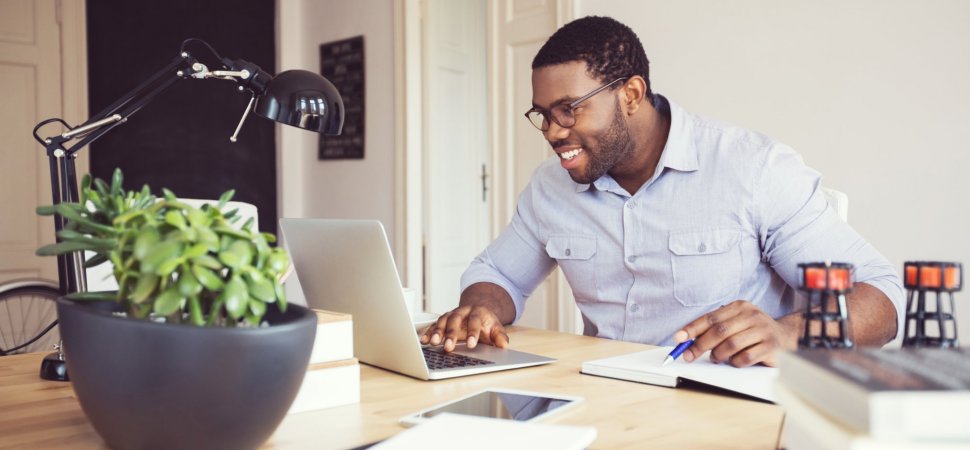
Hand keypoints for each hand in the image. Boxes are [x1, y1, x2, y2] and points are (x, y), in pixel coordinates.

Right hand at [419, 304, 509, 352]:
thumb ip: (500, 337)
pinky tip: (424, 341)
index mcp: (477, 311)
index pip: (474, 320)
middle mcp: (462, 311)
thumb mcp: (496, 328)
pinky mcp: (443, 321)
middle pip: (455, 320)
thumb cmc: (486, 324)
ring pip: (442, 321)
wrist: (477, 313)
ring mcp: (451, 315)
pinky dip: (429, 333)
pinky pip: (434, 326)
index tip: (471, 344)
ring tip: (433, 343)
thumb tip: (503, 345)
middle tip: (448, 346)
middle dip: (451, 333)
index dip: (472, 332)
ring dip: (437, 332)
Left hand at [673, 300, 797, 366]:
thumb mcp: (734, 323)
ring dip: (718, 355)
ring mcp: (762, 330)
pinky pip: (745, 358)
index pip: (710, 318)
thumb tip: (686, 341)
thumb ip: (714, 329)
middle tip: (689, 356)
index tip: (678, 338)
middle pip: (719, 331)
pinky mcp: (771, 346)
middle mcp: (752, 315)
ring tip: (716, 358)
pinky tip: (735, 361)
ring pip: (731, 345)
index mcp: (739, 307)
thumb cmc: (752, 331)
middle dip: (700, 345)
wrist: (785, 336)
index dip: (692, 329)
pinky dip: (735, 363)